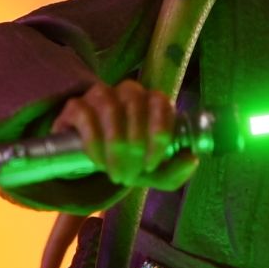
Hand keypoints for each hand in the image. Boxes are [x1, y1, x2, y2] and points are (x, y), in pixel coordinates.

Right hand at [53, 79, 196, 190]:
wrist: (93, 159)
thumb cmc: (130, 160)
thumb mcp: (154, 173)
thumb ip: (174, 171)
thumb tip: (191, 159)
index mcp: (153, 102)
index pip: (161, 104)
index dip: (158, 134)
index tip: (151, 164)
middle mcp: (129, 92)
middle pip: (135, 105)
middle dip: (135, 145)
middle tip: (130, 175)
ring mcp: (101, 95)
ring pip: (110, 106)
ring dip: (114, 143)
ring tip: (114, 172)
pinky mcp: (76, 105)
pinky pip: (85, 115)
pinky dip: (93, 142)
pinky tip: (97, 162)